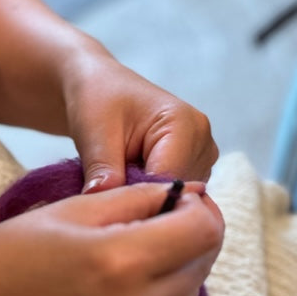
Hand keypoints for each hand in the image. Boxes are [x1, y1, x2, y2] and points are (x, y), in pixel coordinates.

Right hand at [0, 182, 223, 295]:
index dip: (202, 208)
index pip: (206, 230)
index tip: (183, 199)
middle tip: (157, 225)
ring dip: (174, 273)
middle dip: (189, 238)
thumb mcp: (73, 210)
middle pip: (202, 264)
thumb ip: (140, 199)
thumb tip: (187, 196)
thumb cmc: (7, 257)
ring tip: (132, 262)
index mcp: (121, 263)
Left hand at [63, 51, 218, 190]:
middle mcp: (202, 142)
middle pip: (173, 193)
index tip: (108, 207)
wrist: (101, 88)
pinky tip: (128, 184)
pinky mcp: (193, 169)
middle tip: (106, 196)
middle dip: (139, 200)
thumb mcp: (94, 132)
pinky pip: (172, 196)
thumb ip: (102, 168)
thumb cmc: (98, 99)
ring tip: (116, 184)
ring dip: (144, 200)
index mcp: (185, 125)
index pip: (168, 182)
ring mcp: (201, 158)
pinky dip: (149, 197)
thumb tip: (99, 197)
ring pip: (173, 199)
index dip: (137, 200)